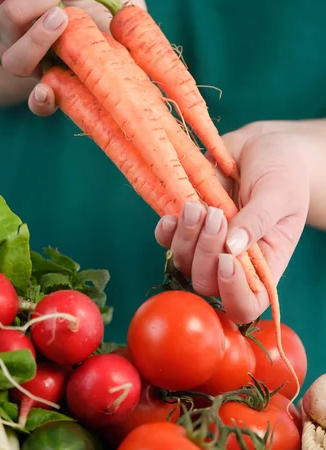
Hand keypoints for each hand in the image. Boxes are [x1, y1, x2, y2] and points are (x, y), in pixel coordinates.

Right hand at [0, 0, 144, 95]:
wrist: (131, 7)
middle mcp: (15, 33)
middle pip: (6, 16)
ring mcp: (35, 63)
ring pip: (16, 58)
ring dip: (38, 35)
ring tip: (64, 16)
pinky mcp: (59, 87)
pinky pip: (38, 104)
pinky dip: (40, 100)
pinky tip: (48, 90)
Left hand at [155, 123, 309, 323]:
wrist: (260, 145)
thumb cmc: (282, 170)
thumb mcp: (280, 193)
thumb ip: (258, 220)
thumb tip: (233, 248)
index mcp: (265, 264)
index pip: (246, 303)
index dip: (232, 293)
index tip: (226, 260)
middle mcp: (234, 261)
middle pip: (207, 283)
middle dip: (206, 253)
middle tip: (216, 214)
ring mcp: (206, 244)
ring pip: (183, 262)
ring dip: (186, 237)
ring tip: (197, 205)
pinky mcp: (187, 225)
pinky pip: (166, 239)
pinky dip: (167, 230)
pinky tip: (176, 211)